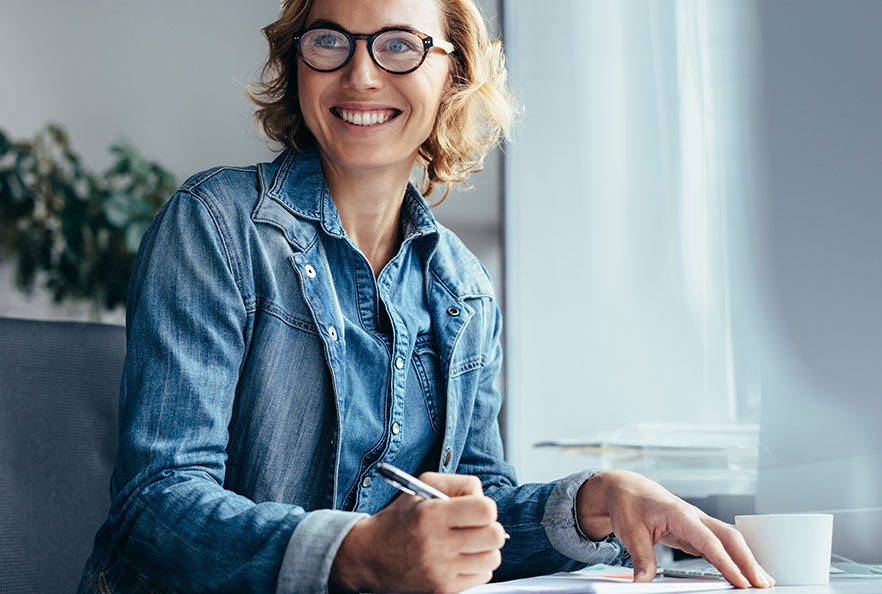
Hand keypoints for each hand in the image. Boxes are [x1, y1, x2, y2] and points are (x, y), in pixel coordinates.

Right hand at [330, 472, 506, 592]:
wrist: (369, 555)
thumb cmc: (399, 519)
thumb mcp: (422, 487)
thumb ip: (458, 484)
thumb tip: (483, 498)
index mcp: (432, 514)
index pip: (486, 510)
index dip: (485, 507)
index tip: (475, 508)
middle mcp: (437, 544)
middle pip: (495, 536)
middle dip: (489, 527)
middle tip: (475, 526)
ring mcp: (441, 570)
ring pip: (492, 558)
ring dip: (484, 548)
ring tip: (467, 542)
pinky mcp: (443, 589)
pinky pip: (482, 576)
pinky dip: (475, 566)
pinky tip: (459, 558)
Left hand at [576, 470, 774, 588]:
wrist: (626, 488)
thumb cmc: (629, 504)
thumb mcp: (630, 532)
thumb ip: (641, 558)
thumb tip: (643, 584)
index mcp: (680, 514)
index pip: (709, 541)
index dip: (727, 562)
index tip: (741, 580)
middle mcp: (694, 516)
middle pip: (729, 537)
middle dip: (748, 560)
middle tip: (762, 584)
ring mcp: (697, 523)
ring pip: (729, 540)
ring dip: (746, 559)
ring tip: (762, 582)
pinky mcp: (695, 531)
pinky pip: (719, 544)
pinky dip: (733, 558)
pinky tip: (741, 573)